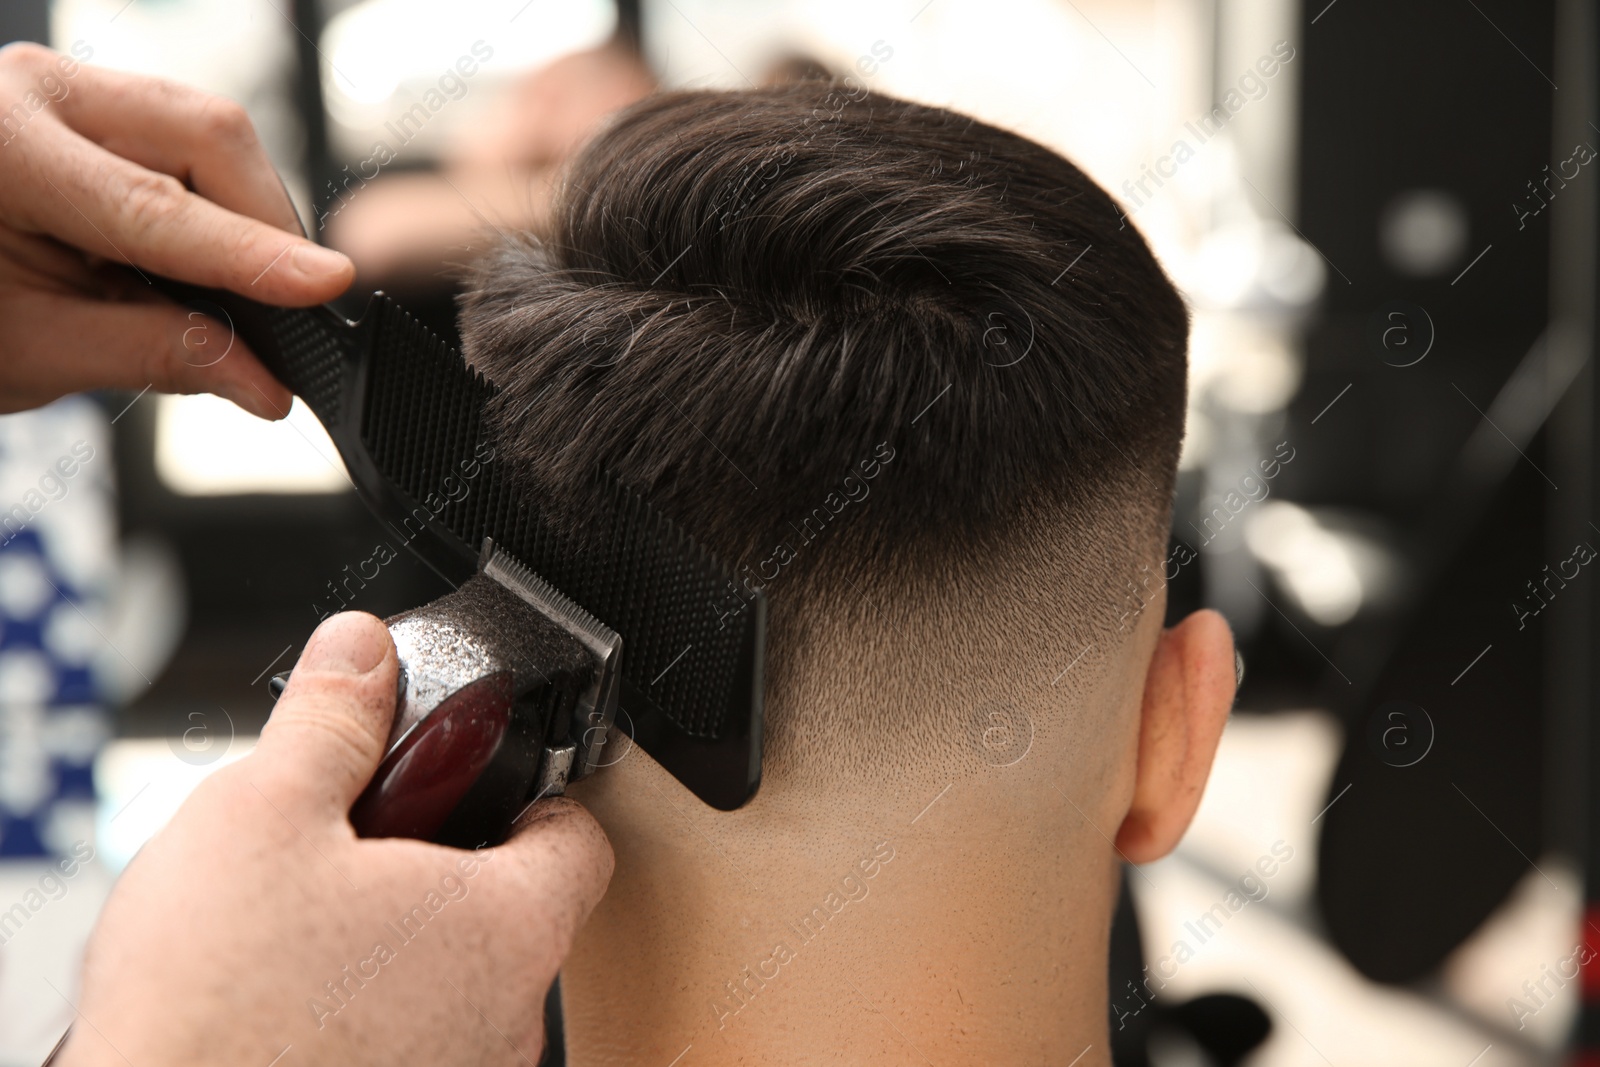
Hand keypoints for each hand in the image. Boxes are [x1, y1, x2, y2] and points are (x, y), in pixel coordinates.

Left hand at [0, 43, 356, 418]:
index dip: (250, 255)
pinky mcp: (96, 110)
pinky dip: (217, 209)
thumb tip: (260, 381)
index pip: (156, 209)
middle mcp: (35, 95)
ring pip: (210, 136)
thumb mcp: (32, 353)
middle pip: (206, 136)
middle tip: (289, 311)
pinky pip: (190, 146)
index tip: (322, 285)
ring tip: (229, 295)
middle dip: (264, 226)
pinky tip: (201, 261)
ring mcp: (69, 92)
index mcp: (0, 151)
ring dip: (243, 220)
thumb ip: (155, 356)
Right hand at [56, 612, 613, 1066]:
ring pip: (455, 985)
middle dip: (439, 871)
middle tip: (360, 856)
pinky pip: (414, 1047)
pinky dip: (370, 1021)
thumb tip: (363, 650)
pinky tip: (291, 1007)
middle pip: (509, 910)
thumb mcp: (260, 816)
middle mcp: (510, 1018)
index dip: (531, 793)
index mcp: (505, 925)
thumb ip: (331, 721)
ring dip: (399, 952)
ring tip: (307, 937)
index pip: (578, 836)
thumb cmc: (209, 1013)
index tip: (481, 786)